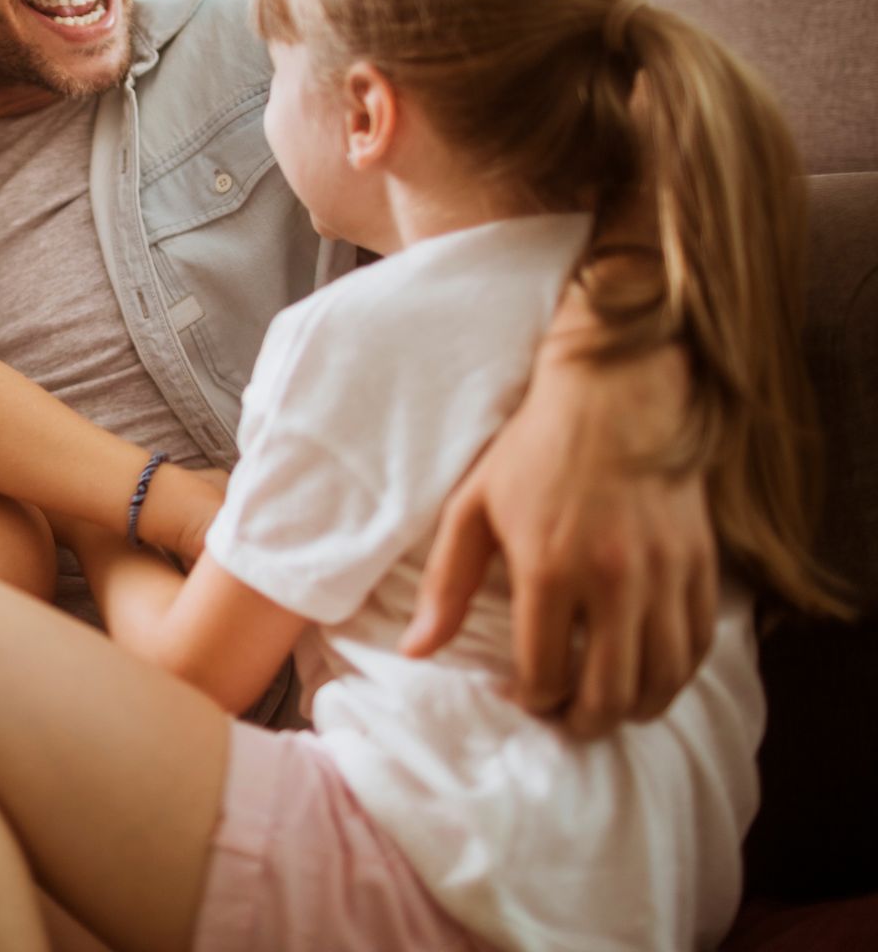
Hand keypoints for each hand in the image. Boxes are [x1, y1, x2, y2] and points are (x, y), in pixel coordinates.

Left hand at [399, 338, 715, 737]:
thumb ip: (447, 584)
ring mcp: (666, 574)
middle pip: (610, 692)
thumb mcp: (474, 508)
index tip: (521, 696)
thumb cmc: (534, 451)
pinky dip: (675, 674)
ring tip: (606, 706)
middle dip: (584, 722)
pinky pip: (698, 645)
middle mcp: (615, 580)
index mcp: (551, 568)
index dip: (532, 700)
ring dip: (633, 709)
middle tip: (566, 720)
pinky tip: (647, 673)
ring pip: (662, 680)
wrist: (617, 396)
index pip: (546, 673)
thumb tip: (415, 651)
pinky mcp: (702, 564)